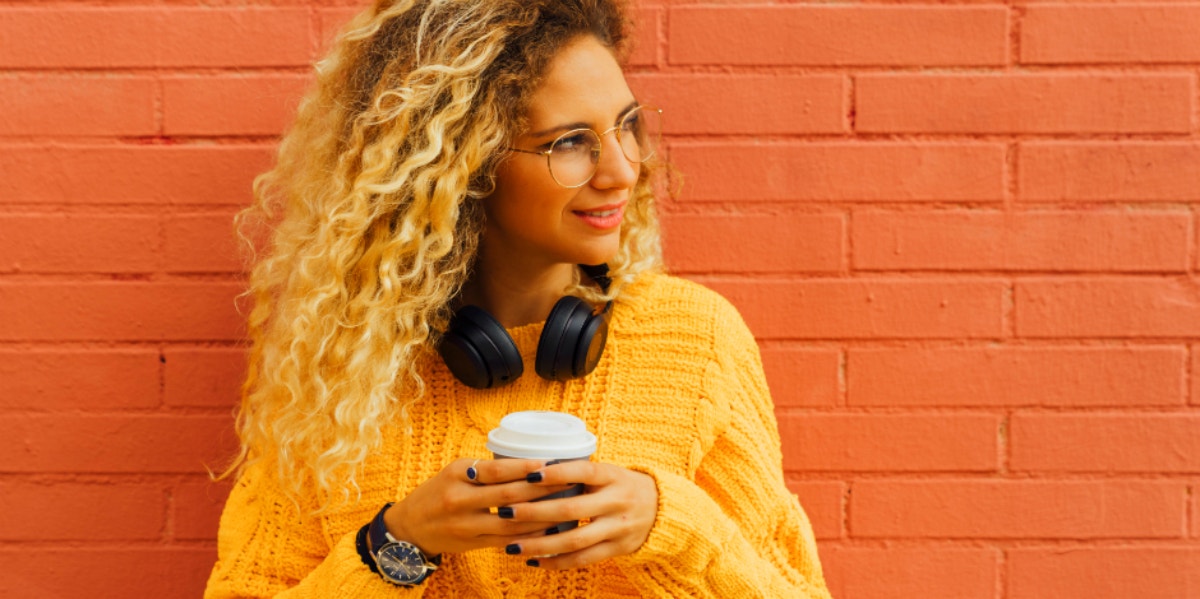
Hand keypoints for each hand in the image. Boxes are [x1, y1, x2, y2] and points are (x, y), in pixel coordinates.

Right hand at [384, 458, 575, 555]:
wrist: (411, 527)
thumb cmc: (439, 492)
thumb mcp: (455, 472)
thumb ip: (485, 470)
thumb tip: (528, 462)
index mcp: (457, 475)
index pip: (496, 470)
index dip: (525, 467)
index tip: (550, 462)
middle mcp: (460, 500)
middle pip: (508, 495)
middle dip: (541, 488)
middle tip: (568, 481)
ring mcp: (466, 525)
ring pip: (511, 521)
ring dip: (541, 514)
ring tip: (566, 505)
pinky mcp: (472, 543)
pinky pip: (506, 540)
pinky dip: (529, 534)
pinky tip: (548, 528)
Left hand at [496, 461, 657, 569]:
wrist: (662, 509)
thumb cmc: (622, 486)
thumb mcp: (608, 472)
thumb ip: (579, 473)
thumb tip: (531, 470)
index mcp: (613, 476)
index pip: (583, 471)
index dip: (557, 473)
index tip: (528, 474)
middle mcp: (617, 501)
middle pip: (572, 509)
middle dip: (535, 512)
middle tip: (505, 512)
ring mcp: (618, 528)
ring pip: (575, 540)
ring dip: (539, 545)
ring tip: (511, 546)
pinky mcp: (617, 549)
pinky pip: (583, 559)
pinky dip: (556, 562)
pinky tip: (534, 561)